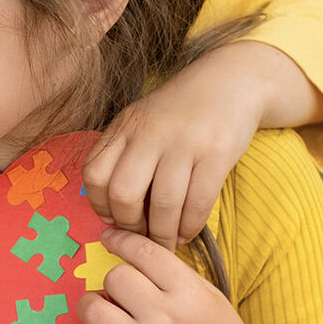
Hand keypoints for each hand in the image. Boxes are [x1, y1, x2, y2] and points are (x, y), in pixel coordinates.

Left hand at [59, 228, 304, 323]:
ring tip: (100, 312)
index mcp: (190, 293)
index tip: (108, 240)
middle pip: (116, 278)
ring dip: (90, 306)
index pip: (143, 251)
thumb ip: (172, 274)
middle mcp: (167, 319)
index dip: (119, 240)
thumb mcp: (208, 296)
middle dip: (112, 281)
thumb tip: (126, 249)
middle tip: (120, 295)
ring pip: (94, 311)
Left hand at [84, 42, 278, 249]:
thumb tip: (110, 209)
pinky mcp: (217, 153)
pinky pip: (199, 202)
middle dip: (130, 225)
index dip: (99, 205)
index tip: (112, 220)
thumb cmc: (178, 112)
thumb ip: (122, 155)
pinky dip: (190, 226)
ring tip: (166, 242)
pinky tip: (187, 232)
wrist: (228, 81)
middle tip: (141, 236)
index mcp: (125, 127)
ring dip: (163, 234)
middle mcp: (149, 133)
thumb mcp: (140, 123)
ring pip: (164, 203)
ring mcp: (184, 142)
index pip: (94, 174)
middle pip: (124, 193)